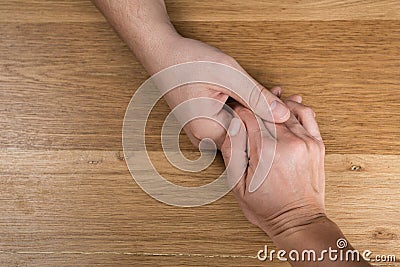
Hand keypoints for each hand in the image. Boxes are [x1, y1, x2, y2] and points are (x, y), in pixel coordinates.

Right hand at [92, 0, 289, 148]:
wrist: (162, 54)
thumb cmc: (188, 62)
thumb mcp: (229, 76)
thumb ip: (257, 97)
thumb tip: (283, 113)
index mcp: (210, 131)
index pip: (254, 137)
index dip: (276, 122)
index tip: (292, 107)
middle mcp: (204, 137)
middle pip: (248, 133)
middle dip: (269, 116)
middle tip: (289, 100)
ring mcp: (202, 132)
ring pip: (240, 127)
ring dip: (258, 112)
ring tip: (276, 96)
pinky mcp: (202, 124)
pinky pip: (229, 122)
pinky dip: (244, 111)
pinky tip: (256, 98)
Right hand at [221, 95, 325, 238]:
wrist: (298, 221)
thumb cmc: (267, 207)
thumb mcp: (237, 183)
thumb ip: (232, 151)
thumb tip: (231, 125)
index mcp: (265, 151)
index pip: (248, 114)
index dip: (236, 110)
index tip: (233, 112)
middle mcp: (288, 142)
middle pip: (265, 108)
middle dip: (251, 106)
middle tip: (243, 109)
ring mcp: (305, 141)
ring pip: (284, 109)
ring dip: (270, 105)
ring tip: (260, 107)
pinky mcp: (316, 143)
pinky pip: (306, 115)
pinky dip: (293, 108)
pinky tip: (283, 110)